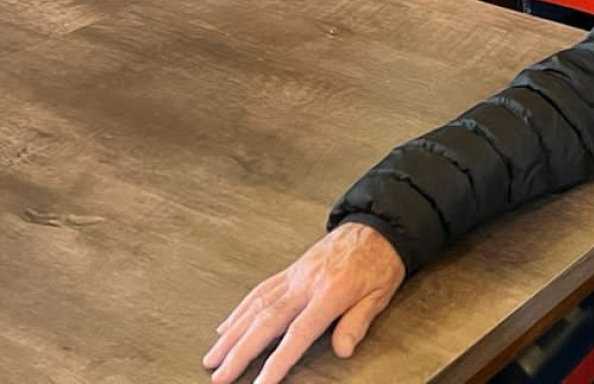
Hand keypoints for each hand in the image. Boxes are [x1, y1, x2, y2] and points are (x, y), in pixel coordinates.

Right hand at [203, 221, 405, 383]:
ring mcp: (295, 275)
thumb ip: (359, 321)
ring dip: (232, 334)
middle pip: (267, 321)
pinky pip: (260, 290)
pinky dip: (240, 310)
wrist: (377, 225)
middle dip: (240, 352)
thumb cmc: (381, 261)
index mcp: (331, 292)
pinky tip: (226, 327)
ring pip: (256, 306)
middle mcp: (306, 283)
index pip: (299, 333)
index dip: (277, 361)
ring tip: (212, 358)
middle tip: (219, 377)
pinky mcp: (290, 269)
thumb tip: (343, 350)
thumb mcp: (381, 294)